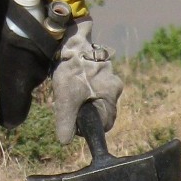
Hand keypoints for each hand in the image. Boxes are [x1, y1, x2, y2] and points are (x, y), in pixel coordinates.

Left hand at [52, 17, 122, 143]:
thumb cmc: (71, 67)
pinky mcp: (100, 67)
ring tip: (68, 89)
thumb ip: (66, 121)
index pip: (105, 123)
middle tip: (68, 103)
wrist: (69, 39)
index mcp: (111, 94)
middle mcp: (114, 85)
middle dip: (84, 111)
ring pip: (95, 98)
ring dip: (82, 98)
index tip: (74, 121)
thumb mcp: (65, 98)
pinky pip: (93, 85)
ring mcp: (109, 75)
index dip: (88, 126)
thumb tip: (65, 141)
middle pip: (100, 110)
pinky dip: (82, 87)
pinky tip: (71, 80)